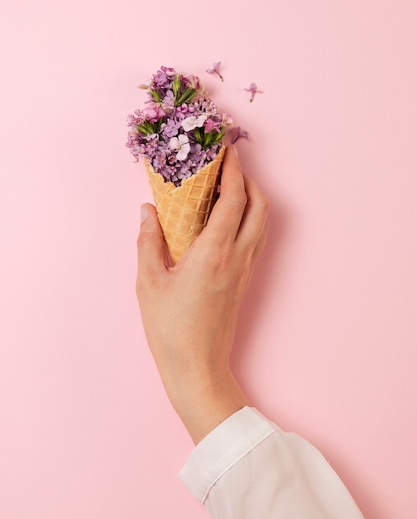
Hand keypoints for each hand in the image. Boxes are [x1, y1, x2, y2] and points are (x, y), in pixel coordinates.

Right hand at [136, 146, 268, 442]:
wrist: (198, 367)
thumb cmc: (170, 329)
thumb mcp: (148, 283)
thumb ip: (148, 241)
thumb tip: (148, 210)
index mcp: (213, 253)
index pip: (234, 200)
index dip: (234, 171)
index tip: (227, 151)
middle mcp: (237, 257)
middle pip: (260, 206)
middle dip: (249, 179)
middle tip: (229, 165)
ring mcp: (245, 269)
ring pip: (262, 222)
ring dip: (252, 198)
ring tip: (229, 186)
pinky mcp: (245, 280)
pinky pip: (255, 238)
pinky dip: (249, 218)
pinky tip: (228, 219)